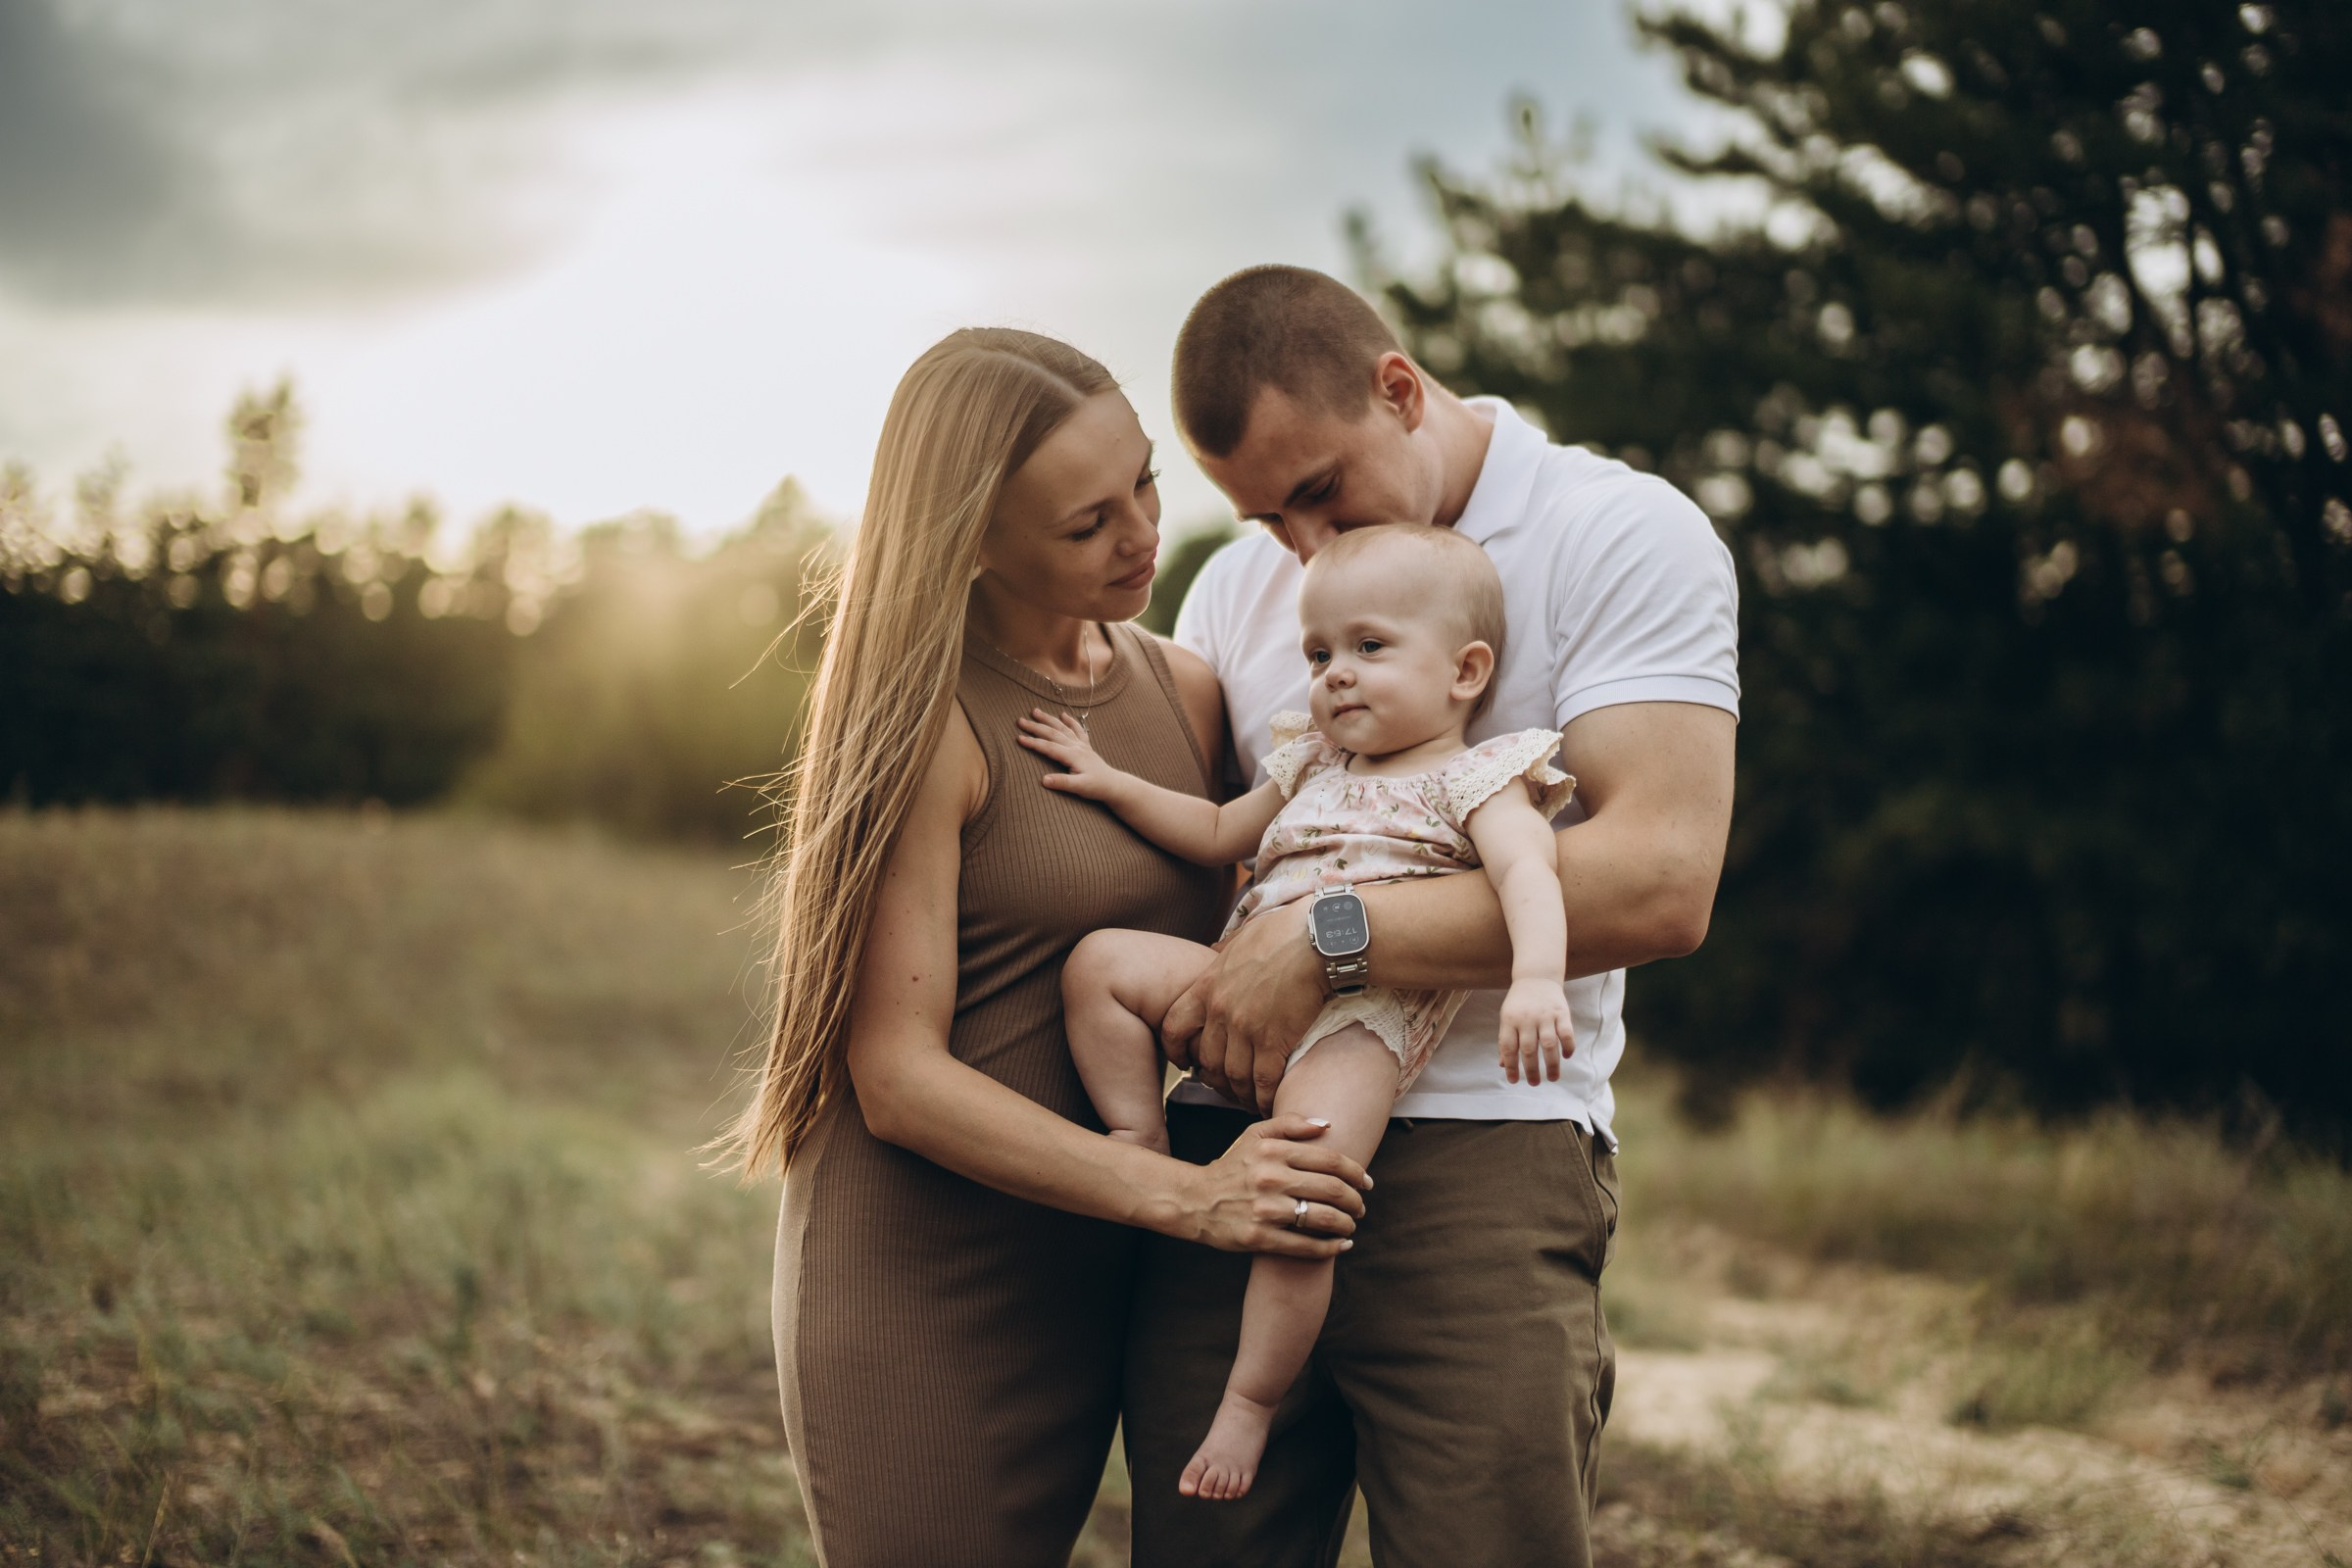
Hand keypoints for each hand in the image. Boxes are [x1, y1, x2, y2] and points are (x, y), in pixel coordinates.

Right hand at [1015, 709, 1121, 798]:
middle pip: (1053, 733)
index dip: (1033, 742)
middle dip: (1035, 726)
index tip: (1019, 738)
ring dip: (1049, 719)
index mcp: (1073, 756)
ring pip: (1062, 728)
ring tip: (1035, 711)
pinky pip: (1078, 730)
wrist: (1113, 785)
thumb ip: (1062, 782)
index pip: (1049, 747)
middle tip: (1020, 721)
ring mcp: (1081, 745)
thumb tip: (1043, 780)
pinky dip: (1070, 721)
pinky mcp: (1086, 746)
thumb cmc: (1096, 787)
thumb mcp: (1079, 788)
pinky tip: (1064, 715)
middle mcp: (1076, 747)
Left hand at [1162, 911, 1326, 1112]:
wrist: (1317, 938)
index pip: (1174, 1026)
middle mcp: (1221, 1010)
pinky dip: (1265, 1097)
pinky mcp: (1274, 1040)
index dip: (1176, 1050)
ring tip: (1249, 1099)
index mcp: (1208, 985)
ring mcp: (1246, 1027)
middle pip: (1206, 1059)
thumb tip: (1216, 949)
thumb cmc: (1285, 931)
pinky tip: (1270, 1102)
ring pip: (1233, 1075)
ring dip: (1241, 1093)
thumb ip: (1225, 951)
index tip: (1186, 1062)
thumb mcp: (1242, 936)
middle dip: (1214, 1079)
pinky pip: (1263, 1080)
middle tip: (1225, 1087)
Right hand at [1182, 1114, 1370, 1257]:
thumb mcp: (1254, 1135)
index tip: (1367, 1182)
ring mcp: (1264, 1210)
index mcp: (1273, 1151)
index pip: (1330, 1160)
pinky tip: (1341, 1245)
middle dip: (1356, 1201)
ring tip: (1351, 1225)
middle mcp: (1270, 1178)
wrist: (1195, 1201)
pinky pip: (1305, 1245)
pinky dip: (1330, 1248)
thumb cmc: (1232, 1167)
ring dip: (1346, 1224)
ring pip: (1323, 1218)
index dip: (1356, 1172)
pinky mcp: (1258, 1238)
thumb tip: (1328, 1125)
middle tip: (1361, 1207)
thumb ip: (1290, 1124)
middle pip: (1332, 1189)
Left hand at [1498, 977, 1573, 1083]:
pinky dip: (1568, 1047)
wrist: (1536, 976)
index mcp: (1510, 1020)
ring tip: (1552, 1078)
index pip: (1508, 1048)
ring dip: (1551, 1065)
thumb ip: (1506, 1040)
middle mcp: (1527, 1018)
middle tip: (1534, 1083)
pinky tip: (1566, 1057)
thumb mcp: (1507, 1018)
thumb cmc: (1519, 1003)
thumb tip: (1502, 1065)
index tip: (1514, 1081)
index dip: (1510, 1066)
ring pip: (1549, 1045)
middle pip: (1529, 1050)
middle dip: (1531, 1070)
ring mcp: (1545, 1015)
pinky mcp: (1561, 1012)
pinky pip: (1567, 1034)